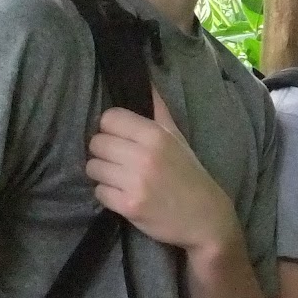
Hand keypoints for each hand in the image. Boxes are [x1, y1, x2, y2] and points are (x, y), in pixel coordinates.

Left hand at [85, 87, 237, 254]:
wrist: (205, 218)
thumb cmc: (189, 175)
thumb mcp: (178, 139)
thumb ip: (159, 110)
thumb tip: (145, 79)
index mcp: (156, 135)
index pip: (109, 118)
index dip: (112, 129)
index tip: (122, 140)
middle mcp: (144, 156)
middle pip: (96, 142)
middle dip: (104, 152)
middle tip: (121, 162)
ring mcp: (135, 182)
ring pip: (93, 167)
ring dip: (103, 174)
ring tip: (122, 179)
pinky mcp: (128, 205)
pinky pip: (99, 192)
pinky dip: (108, 195)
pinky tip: (125, 195)